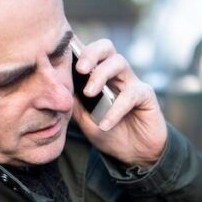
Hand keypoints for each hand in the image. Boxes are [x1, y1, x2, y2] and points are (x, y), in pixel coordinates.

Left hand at [71, 38, 167, 167]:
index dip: (76, 49)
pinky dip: (116, 109)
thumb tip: (55, 87)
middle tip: (79, 69)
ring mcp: (132, 82)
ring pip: (119, 62)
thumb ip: (72, 101)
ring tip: (89, 93)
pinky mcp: (146, 95)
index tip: (60, 56)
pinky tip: (105, 124)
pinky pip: (131, 94)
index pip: (89, 52)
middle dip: (91, 53)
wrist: (134, 154)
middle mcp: (116, 74)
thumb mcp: (83, 119)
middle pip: (106, 47)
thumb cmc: (109, 133)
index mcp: (99, 75)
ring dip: (101, 75)